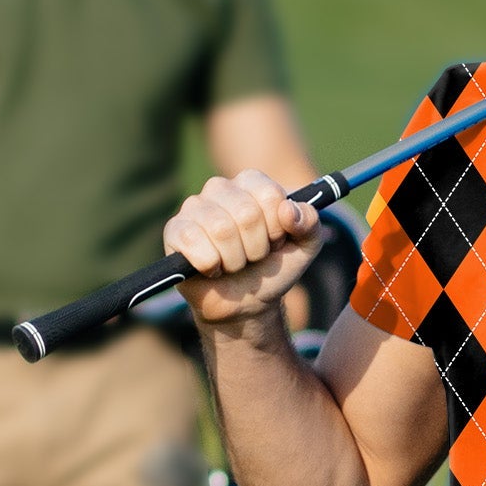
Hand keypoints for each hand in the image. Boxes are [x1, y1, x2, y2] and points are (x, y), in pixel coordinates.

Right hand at [165, 171, 327, 327]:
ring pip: (221, 229)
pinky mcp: (174, 230)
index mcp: (251, 183)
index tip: (275, 241)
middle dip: (257, 248)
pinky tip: (212, 268)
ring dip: (235, 260)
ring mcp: (194, 207)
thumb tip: (288, 210)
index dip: (277, 227)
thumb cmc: (271, 268)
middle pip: (247, 213)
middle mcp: (220, 188)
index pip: (270, 194)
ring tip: (233, 263)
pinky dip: (210, 265)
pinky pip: (193, 243)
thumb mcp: (305, 247)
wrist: (246, 303)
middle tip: (253, 256)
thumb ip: (310, 223)